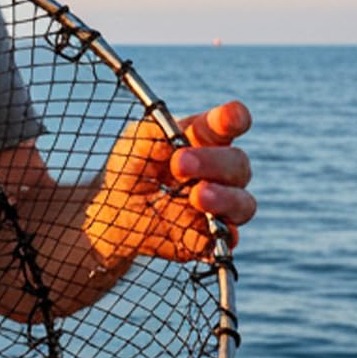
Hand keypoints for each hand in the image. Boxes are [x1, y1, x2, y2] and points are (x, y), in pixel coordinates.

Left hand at [85, 100, 254, 265]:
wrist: (113, 215)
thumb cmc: (131, 170)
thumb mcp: (132, 146)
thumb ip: (150, 135)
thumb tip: (171, 138)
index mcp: (204, 139)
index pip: (228, 124)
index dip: (233, 119)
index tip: (229, 117)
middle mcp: (221, 172)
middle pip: (238, 164)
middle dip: (212, 161)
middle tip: (180, 164)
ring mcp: (221, 206)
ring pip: (243, 203)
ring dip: (223, 198)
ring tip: (197, 196)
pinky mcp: (212, 237)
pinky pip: (227, 239)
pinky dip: (220, 235)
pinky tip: (205, 230)